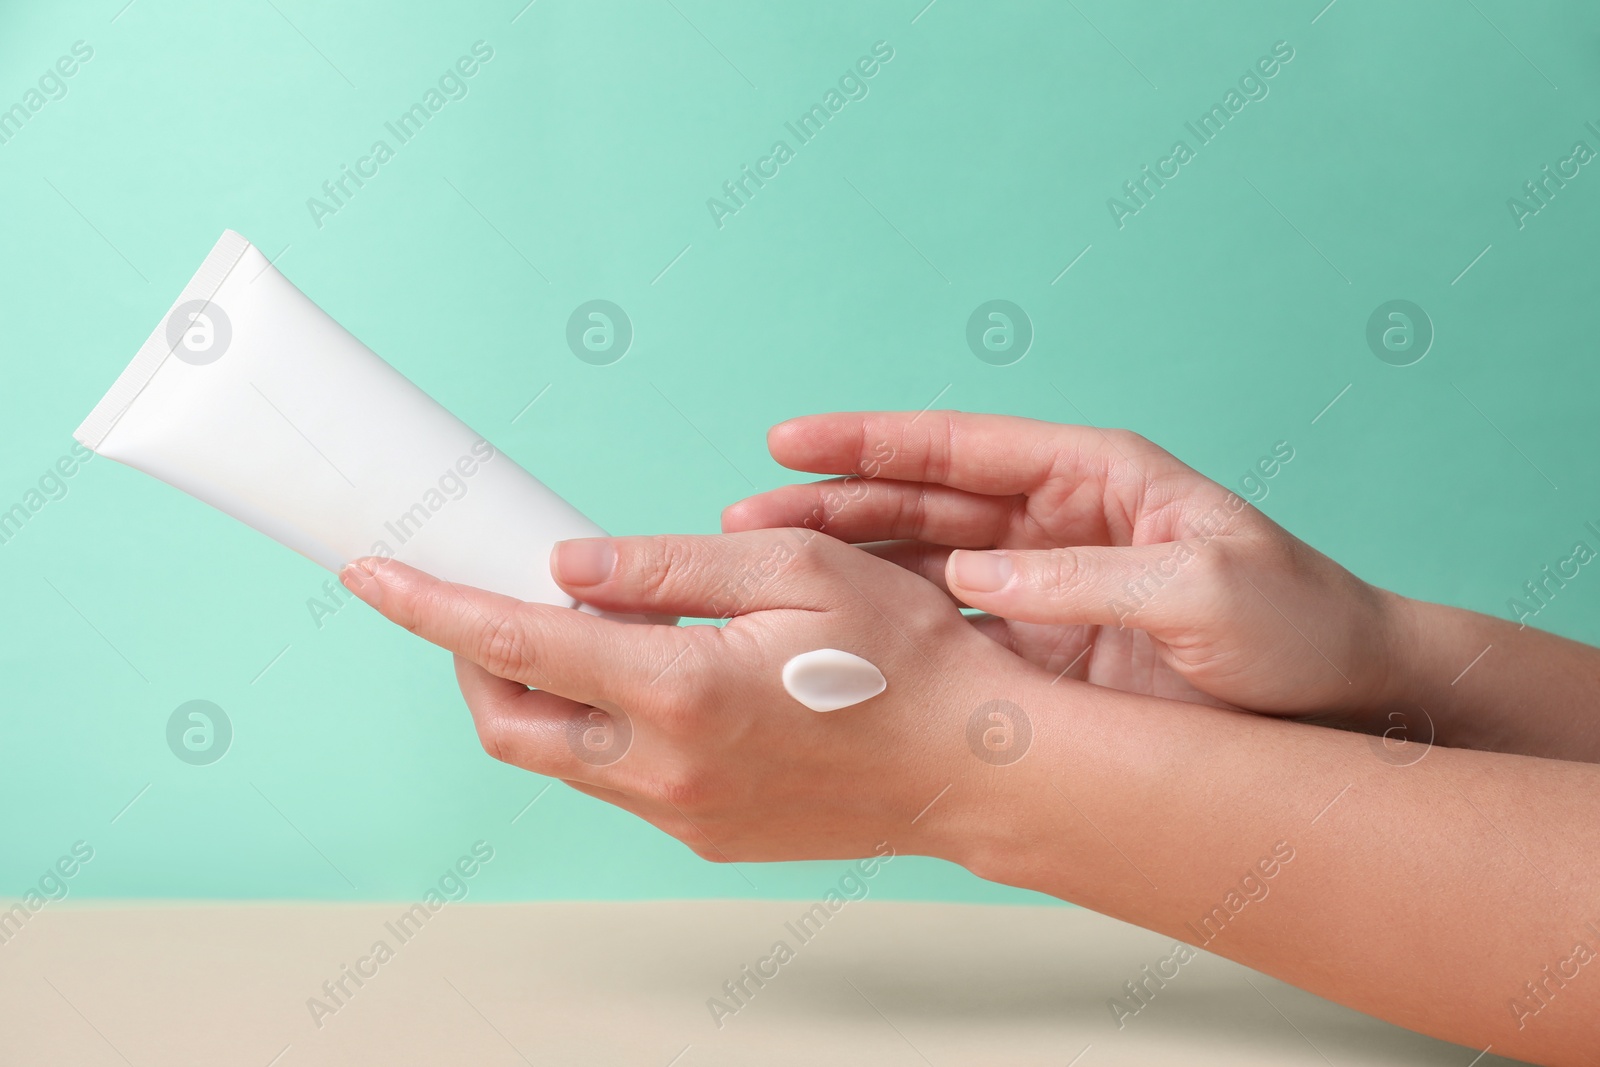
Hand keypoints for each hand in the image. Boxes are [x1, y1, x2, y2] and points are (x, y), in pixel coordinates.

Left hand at [338, 529, 1040, 863]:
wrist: (972, 766)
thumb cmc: (905, 659)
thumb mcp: (790, 569)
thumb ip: (661, 568)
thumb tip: (567, 570)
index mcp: (677, 691)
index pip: (513, 643)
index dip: (430, 606)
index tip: (373, 576)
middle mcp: (662, 769)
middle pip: (509, 723)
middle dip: (473, 662)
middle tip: (493, 603)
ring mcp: (681, 814)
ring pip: (561, 757)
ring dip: (543, 696)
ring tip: (591, 632)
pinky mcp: (705, 835)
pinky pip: (618, 782)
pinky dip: (603, 728)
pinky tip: (654, 684)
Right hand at [722, 411, 1405, 723]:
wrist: (1345, 704)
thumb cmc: (1297, 628)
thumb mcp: (1205, 594)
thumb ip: (1086, 579)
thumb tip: (971, 576)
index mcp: (1097, 477)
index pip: (962, 447)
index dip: (871, 443)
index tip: (791, 442)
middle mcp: (1057, 521)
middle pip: (923, 502)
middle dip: (836, 506)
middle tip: (749, 519)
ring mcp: (1044, 584)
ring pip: (921, 564)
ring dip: (847, 567)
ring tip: (766, 574)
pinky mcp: (1043, 648)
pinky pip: (950, 630)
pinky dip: (891, 629)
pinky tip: (833, 638)